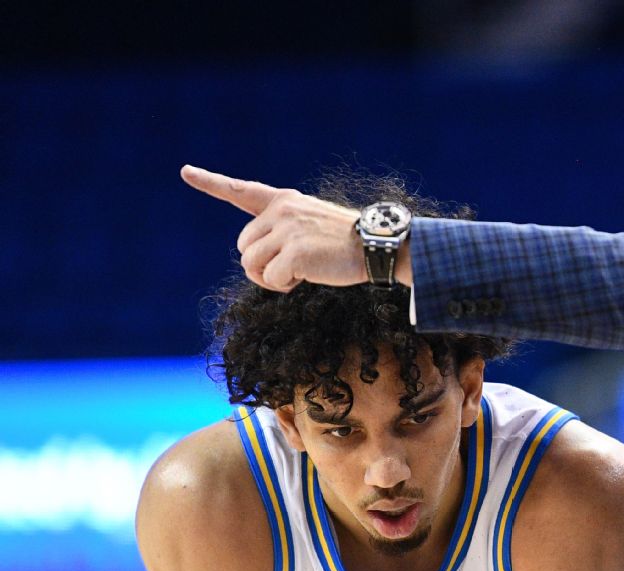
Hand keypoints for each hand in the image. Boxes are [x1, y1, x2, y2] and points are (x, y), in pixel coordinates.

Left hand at [181, 165, 375, 291]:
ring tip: (299, 273)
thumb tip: (254, 263)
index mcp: (285, 201)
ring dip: (269, 277)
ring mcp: (287, 231)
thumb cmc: (347, 242)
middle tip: (292, 266)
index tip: (186, 171)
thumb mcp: (311, 223)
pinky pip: (271, 279)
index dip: (211, 182)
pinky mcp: (294, 253)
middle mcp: (282, 211)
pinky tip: (306, 277)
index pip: (242, 190)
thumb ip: (281, 230)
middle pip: (243, 246)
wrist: (377, 245)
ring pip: (251, 264)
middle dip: (261, 262)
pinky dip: (284, 286)